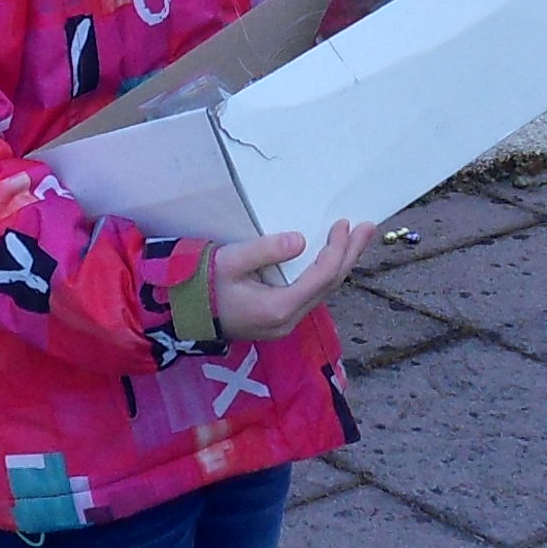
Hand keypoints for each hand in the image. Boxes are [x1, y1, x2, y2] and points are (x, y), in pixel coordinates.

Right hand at [207, 219, 375, 341]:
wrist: (179, 316)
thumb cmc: (200, 286)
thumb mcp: (230, 261)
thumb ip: (266, 250)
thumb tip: (301, 240)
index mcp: (279, 308)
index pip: (322, 276)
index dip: (337, 249)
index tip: (344, 223)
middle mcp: (287, 321)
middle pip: (330, 286)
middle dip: (350, 255)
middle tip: (367, 227)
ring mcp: (284, 324)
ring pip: (323, 292)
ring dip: (341, 264)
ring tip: (355, 238)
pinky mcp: (278, 319)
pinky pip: (311, 294)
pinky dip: (325, 273)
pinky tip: (330, 258)